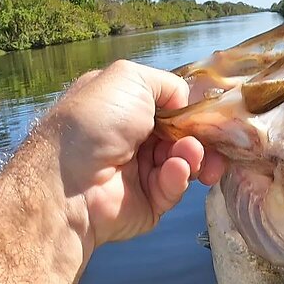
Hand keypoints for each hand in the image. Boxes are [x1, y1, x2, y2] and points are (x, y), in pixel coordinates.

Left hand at [31, 60, 226, 252]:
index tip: (211, 114)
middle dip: (201, 136)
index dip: (192, 111)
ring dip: (193, 155)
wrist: (68, 182)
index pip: (169, 108)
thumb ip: (167, 84)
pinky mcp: (148, 203)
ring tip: (191, 154)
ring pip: (184, 163)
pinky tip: (176, 169)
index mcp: (124, 108)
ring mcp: (139, 172)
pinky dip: (178, 177)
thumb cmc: (95, 123)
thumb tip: (186, 101)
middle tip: (215, 141)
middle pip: (182, 136)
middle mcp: (132, 139)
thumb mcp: (130, 80)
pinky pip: (173, 188)